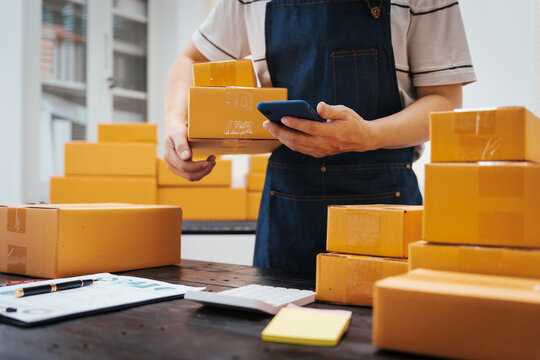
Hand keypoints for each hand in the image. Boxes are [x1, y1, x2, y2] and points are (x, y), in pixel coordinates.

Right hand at [164, 121, 215, 180]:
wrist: (174, 131)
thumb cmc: (176, 130)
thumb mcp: (178, 134)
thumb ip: (181, 145)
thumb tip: (186, 157)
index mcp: (169, 156)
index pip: (183, 167)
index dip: (197, 167)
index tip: (208, 162)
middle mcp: (171, 165)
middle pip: (189, 175)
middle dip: (203, 170)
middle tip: (213, 161)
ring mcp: (176, 169)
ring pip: (192, 177)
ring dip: (204, 171)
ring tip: (212, 161)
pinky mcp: (182, 170)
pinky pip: (193, 175)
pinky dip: (202, 171)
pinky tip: (208, 163)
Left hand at [262, 102, 376, 157]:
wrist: (362, 139)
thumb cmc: (352, 122)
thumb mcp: (345, 112)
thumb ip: (330, 110)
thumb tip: (318, 106)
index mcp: (332, 133)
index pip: (310, 128)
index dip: (296, 123)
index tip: (282, 117)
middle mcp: (324, 144)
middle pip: (298, 139)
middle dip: (280, 131)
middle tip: (267, 122)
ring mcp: (320, 151)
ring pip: (296, 146)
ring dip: (281, 137)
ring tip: (270, 127)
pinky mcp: (318, 153)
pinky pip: (300, 148)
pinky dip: (288, 141)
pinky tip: (280, 133)